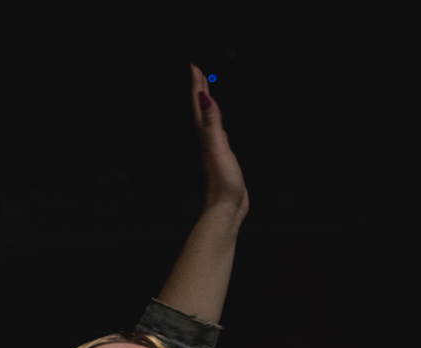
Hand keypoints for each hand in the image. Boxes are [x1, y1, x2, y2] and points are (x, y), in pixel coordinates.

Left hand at [190, 64, 247, 214]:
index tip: (194, 66)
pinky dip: (218, 122)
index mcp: (205, 136)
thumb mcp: (218, 148)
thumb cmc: (222, 182)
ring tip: (206, 90)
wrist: (226, 209)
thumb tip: (202, 97)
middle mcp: (207, 140)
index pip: (199, 105)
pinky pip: (218, 132)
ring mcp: (214, 149)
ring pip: (208, 119)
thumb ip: (211, 123)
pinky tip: (220, 124)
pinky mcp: (223, 158)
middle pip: (201, 109)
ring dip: (208, 103)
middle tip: (198, 70)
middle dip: (200, 89)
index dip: (197, 85)